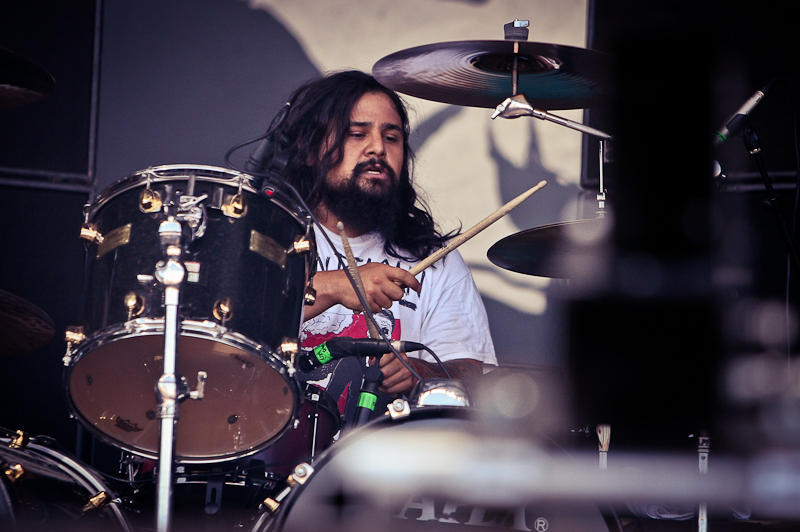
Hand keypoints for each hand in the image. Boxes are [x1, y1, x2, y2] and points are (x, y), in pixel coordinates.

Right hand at [304, 263, 420, 319]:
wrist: (339, 285)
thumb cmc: (356, 277)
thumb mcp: (374, 269)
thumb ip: (388, 274)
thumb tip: (403, 282)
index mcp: (382, 270)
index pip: (404, 275)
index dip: (414, 282)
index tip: (418, 287)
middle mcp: (379, 280)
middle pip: (399, 294)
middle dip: (394, 295)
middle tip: (385, 292)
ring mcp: (374, 292)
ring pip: (389, 303)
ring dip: (383, 302)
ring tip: (372, 295)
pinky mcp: (368, 303)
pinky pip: (379, 309)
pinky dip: (374, 307)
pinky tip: (367, 299)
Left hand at [377, 351, 415, 394]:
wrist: (409, 369)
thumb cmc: (395, 363)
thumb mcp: (385, 358)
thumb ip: (377, 358)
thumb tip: (372, 362)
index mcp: (398, 353)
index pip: (387, 357)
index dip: (378, 364)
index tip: (375, 367)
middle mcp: (404, 361)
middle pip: (385, 372)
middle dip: (379, 376)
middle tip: (377, 377)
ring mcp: (407, 372)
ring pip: (387, 382)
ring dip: (381, 384)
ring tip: (381, 382)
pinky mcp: (408, 382)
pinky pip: (392, 389)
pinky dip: (386, 390)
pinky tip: (386, 387)